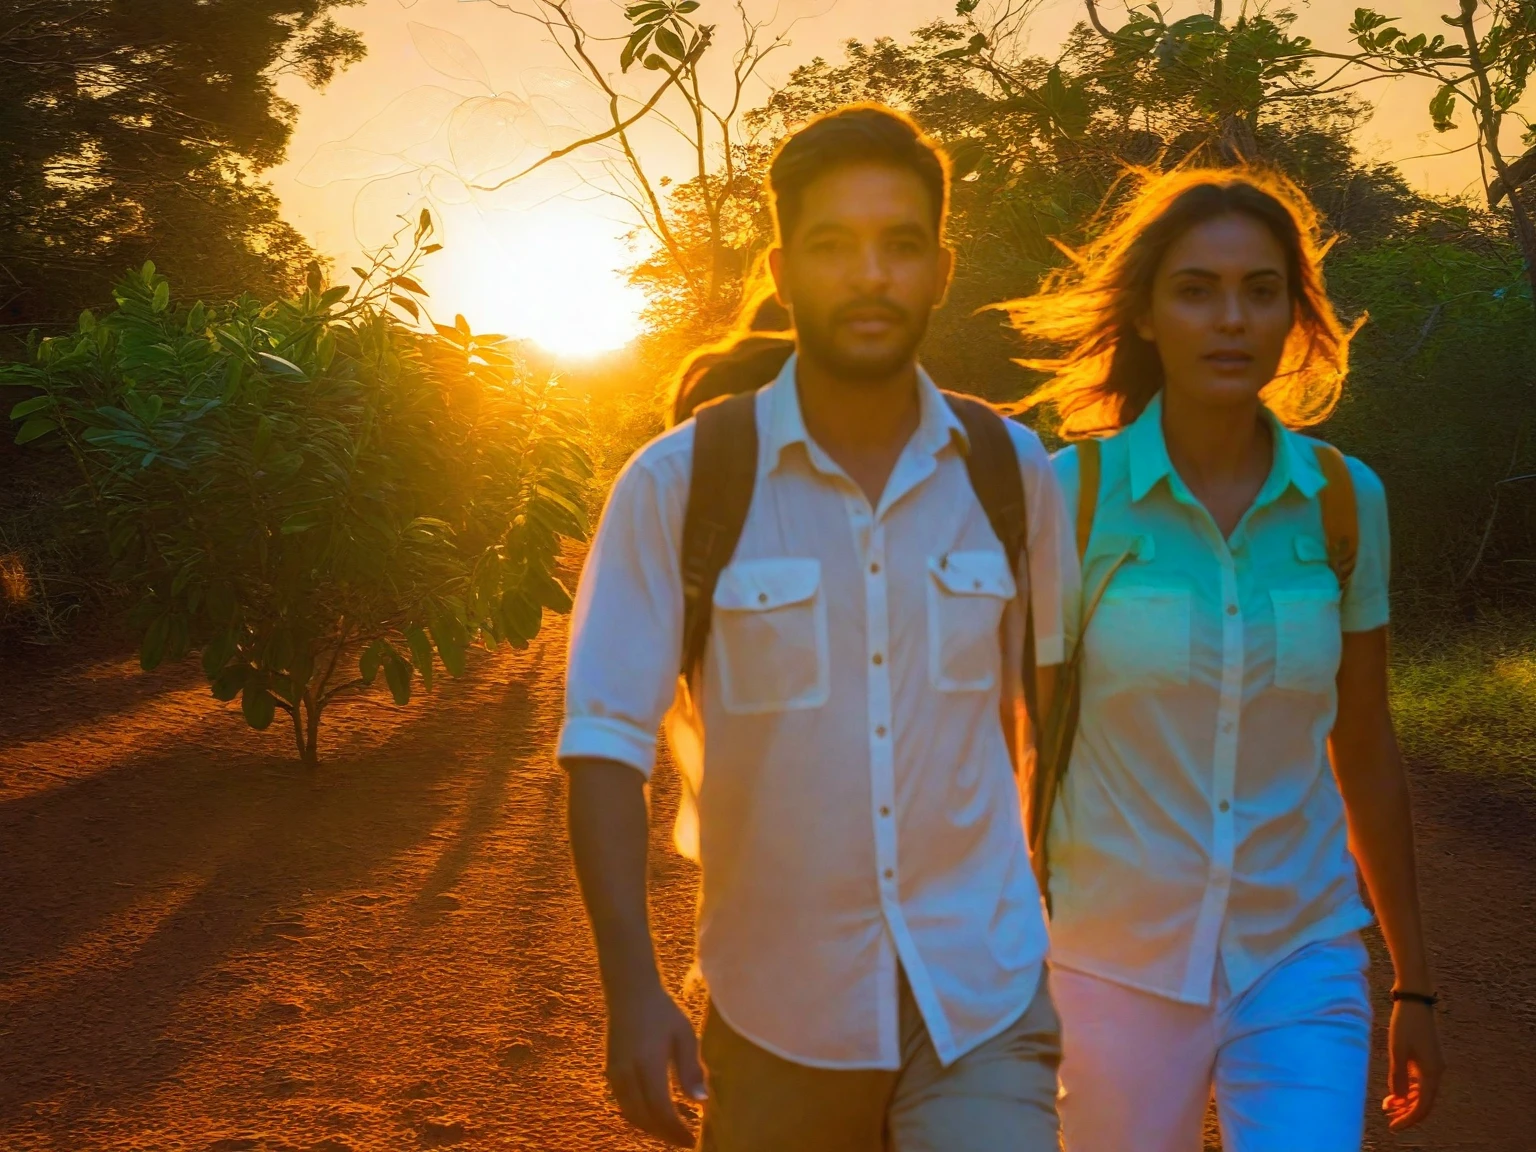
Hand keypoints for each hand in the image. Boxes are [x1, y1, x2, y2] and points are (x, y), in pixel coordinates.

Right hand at [605, 981, 705, 1146]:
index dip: (676, 1130)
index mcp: (648, 1064)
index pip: (661, 1110)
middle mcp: (627, 1073)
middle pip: (643, 1118)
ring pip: (630, 1114)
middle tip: (683, 1140)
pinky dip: (639, 1116)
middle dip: (664, 1134)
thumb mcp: (685, 1035)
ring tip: (671, 1131)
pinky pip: (623, 1104)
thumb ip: (691, 1070)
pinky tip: (654, 1114)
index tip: (692, 1139)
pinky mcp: (610, 1071)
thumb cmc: (663, 1011)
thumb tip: (701, 1102)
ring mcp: (614, 1073)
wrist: (630, 992)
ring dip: (650, 1127)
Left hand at [1381, 999, 1443, 1129]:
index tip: (1393, 1127)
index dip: (1409, 1119)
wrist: (1414, 1000)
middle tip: (1388, 1119)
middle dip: (1407, 1112)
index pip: (1423, 1106)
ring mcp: (1433, 1064)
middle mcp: (1436, 1071)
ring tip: (1388, 1107)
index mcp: (1432, 1073)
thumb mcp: (1397, 1051)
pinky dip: (1409, 1089)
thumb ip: (1398, 1076)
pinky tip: (1395, 1093)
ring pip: (1422, 1092)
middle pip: (1424, 1102)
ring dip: (1407, 1101)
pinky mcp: (1427, 1057)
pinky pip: (1420, 1081)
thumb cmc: (1405, 1024)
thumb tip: (1398, 1099)